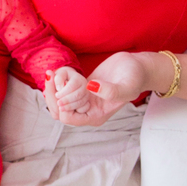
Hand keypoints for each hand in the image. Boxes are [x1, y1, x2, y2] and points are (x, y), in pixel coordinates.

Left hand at [49, 51, 165, 126]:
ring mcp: (83, 99)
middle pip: (59, 111)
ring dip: (52, 89)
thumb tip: (90, 87)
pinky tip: (56, 71)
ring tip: (51, 73)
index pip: (68, 118)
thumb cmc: (135, 78)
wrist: (137, 67)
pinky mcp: (81, 88)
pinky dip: (57, 82)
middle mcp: (87, 110)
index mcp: (95, 116)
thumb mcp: (127, 86)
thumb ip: (111, 91)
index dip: (62, 105)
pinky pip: (62, 90)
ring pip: (58, 101)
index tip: (60, 88)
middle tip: (49, 76)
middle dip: (51, 96)